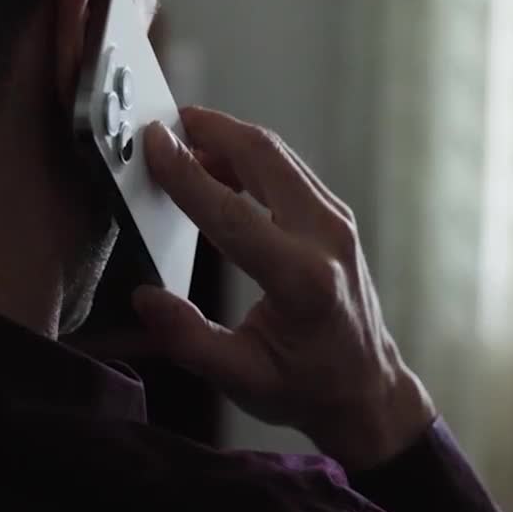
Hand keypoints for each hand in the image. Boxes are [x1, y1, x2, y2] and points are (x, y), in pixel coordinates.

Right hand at [132, 107, 436, 470]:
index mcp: (303, 281)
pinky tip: (214, 166)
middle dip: (211, 129)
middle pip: (264, 156)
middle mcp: (327, 239)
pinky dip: (248, 155)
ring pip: (277, 154)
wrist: (368, 389)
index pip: (232, 213)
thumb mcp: (242, 380)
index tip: (151, 143)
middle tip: (163, 122)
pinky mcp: (335, 216)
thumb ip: (190, 341)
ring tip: (181, 141)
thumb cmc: (306, 389)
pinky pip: (288, 168)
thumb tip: (144, 298)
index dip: (186, 174)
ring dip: (228, 138)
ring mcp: (337, 221)